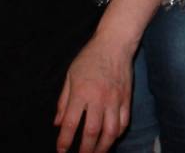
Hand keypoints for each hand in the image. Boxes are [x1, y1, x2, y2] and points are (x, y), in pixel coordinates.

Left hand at [54, 36, 131, 152]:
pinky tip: (111, 138)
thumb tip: (57, 123)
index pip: (71, 123)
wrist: (115, 43)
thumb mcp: (70, 75)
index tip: (61, 150)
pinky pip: (124, 122)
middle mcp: (99, 98)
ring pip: (111, 131)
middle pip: (92, 131)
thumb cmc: (90, 57)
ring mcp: (115, 99)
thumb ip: (63, 101)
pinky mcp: (127, 98)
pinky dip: (117, 134)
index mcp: (81, 92)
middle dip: (85, 149)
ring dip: (103, 147)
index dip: (64, 140)